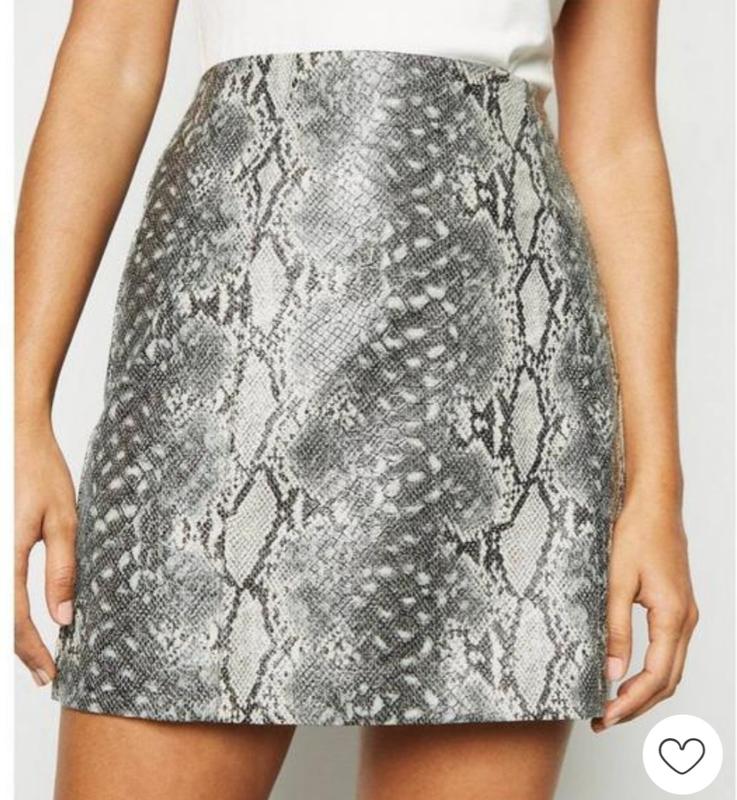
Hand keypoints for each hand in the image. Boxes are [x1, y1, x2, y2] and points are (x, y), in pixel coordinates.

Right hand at [15, 418, 76, 686]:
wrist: (14, 438)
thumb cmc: (40, 473)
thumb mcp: (63, 520)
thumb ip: (62, 570)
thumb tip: (64, 618)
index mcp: (5, 558)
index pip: (14, 622)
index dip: (33, 652)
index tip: (51, 672)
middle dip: (20, 650)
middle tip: (44, 671)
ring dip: (10, 632)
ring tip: (34, 652)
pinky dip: (5, 608)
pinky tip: (17, 617)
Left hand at [592, 487, 697, 731]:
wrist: (654, 504)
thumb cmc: (635, 534)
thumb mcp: (616, 581)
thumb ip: (614, 627)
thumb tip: (611, 671)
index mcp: (673, 616)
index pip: (656, 677)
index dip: (631, 703)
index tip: (605, 717)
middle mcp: (686, 620)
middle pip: (668, 681)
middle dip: (637, 705)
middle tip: (603, 718)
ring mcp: (685, 613)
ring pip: (671, 668)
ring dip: (645, 691)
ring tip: (613, 703)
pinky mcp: (677, 606)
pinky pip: (670, 651)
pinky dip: (652, 671)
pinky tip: (628, 674)